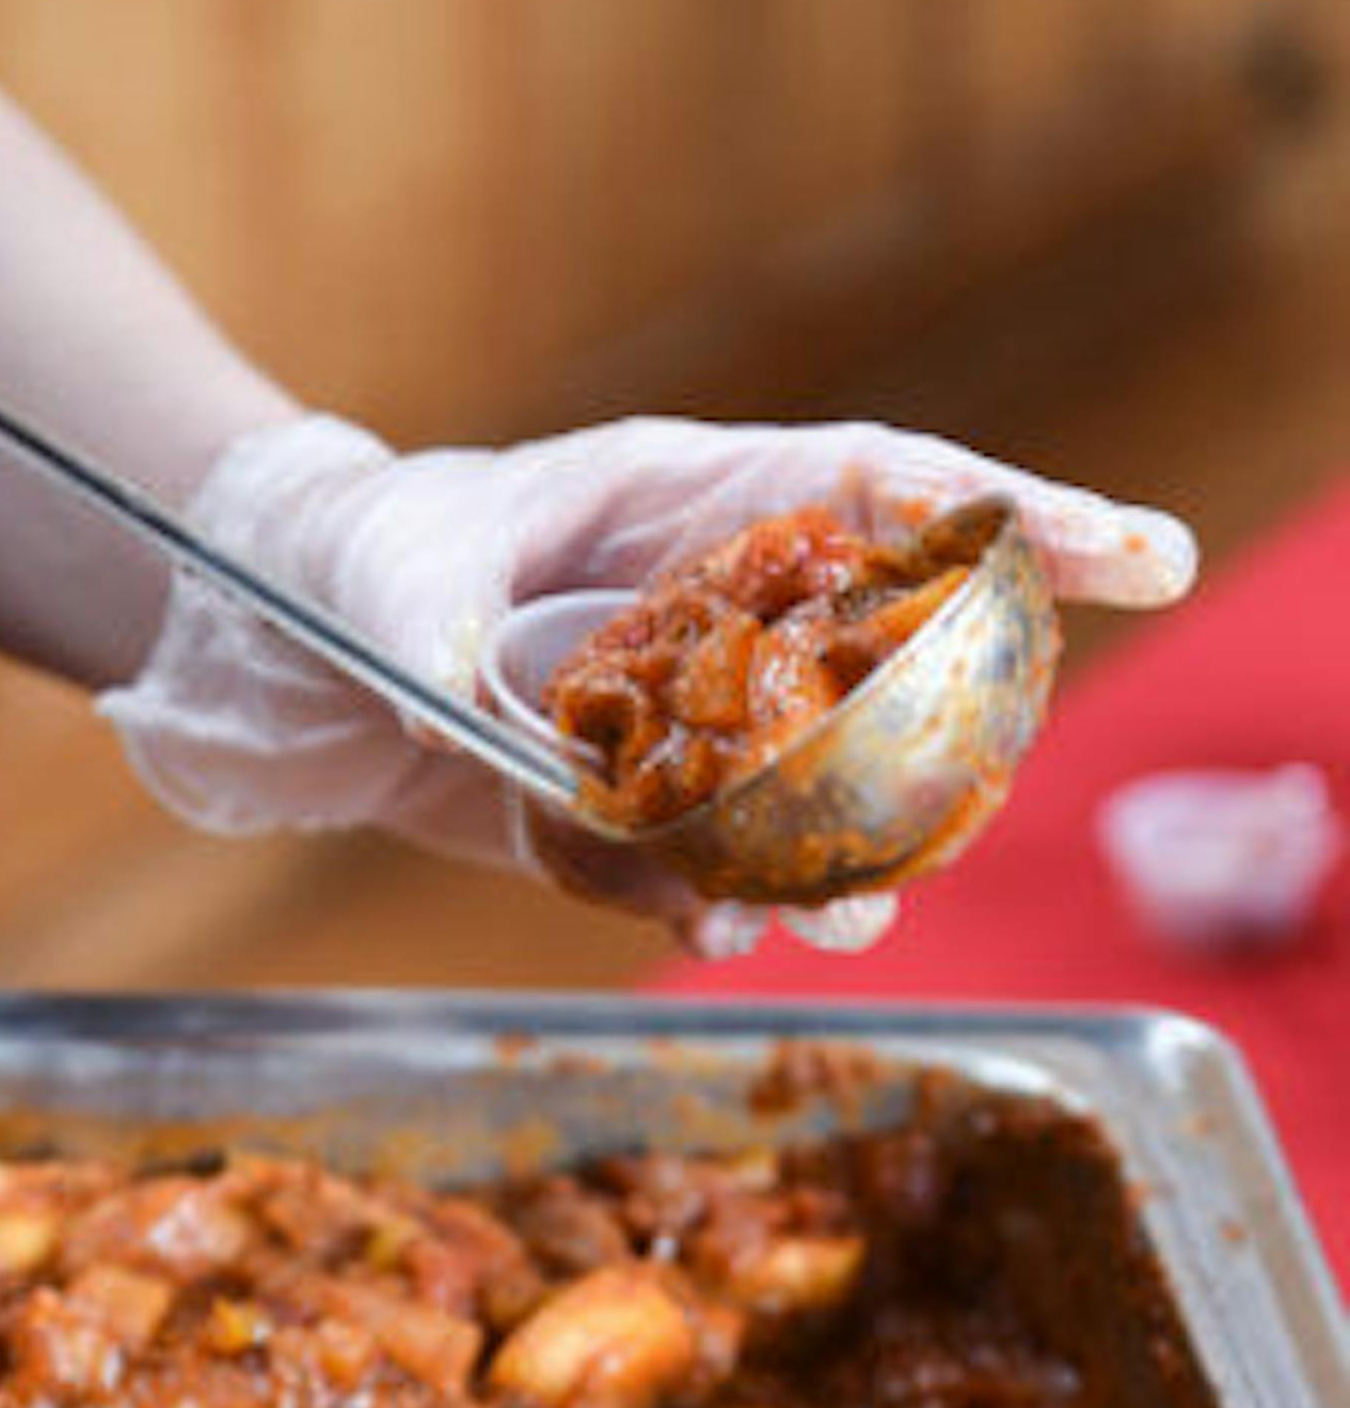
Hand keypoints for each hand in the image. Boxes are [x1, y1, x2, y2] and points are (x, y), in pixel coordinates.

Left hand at [102, 410, 1197, 956]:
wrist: (280, 647)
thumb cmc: (343, 559)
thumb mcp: (385, 574)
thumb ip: (450, 632)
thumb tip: (486, 710)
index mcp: (683, 498)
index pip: (879, 491)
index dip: (1011, 519)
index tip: (1126, 555)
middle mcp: (703, 605)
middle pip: (876, 652)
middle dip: (948, 726)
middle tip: (964, 805)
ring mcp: (674, 707)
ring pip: (798, 787)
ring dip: (820, 859)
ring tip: (828, 912)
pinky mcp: (625, 795)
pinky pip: (688, 858)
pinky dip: (689, 896)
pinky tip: (695, 916)